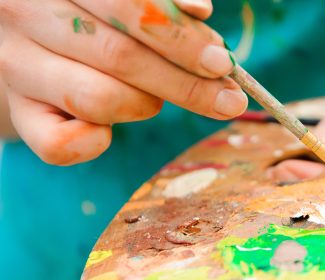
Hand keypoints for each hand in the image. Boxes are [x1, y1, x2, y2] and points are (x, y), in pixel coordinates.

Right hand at [0, 0, 246, 164]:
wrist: (38, 35)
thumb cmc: (97, 13)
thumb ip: (161, 1)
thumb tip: (200, 12)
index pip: (132, 6)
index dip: (183, 39)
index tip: (224, 64)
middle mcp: (26, 16)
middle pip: (121, 57)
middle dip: (186, 84)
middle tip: (229, 100)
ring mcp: (16, 67)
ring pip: (99, 99)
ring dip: (144, 105)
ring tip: (152, 97)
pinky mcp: (18, 113)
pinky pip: (59, 146)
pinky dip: (95, 145)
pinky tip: (108, 132)